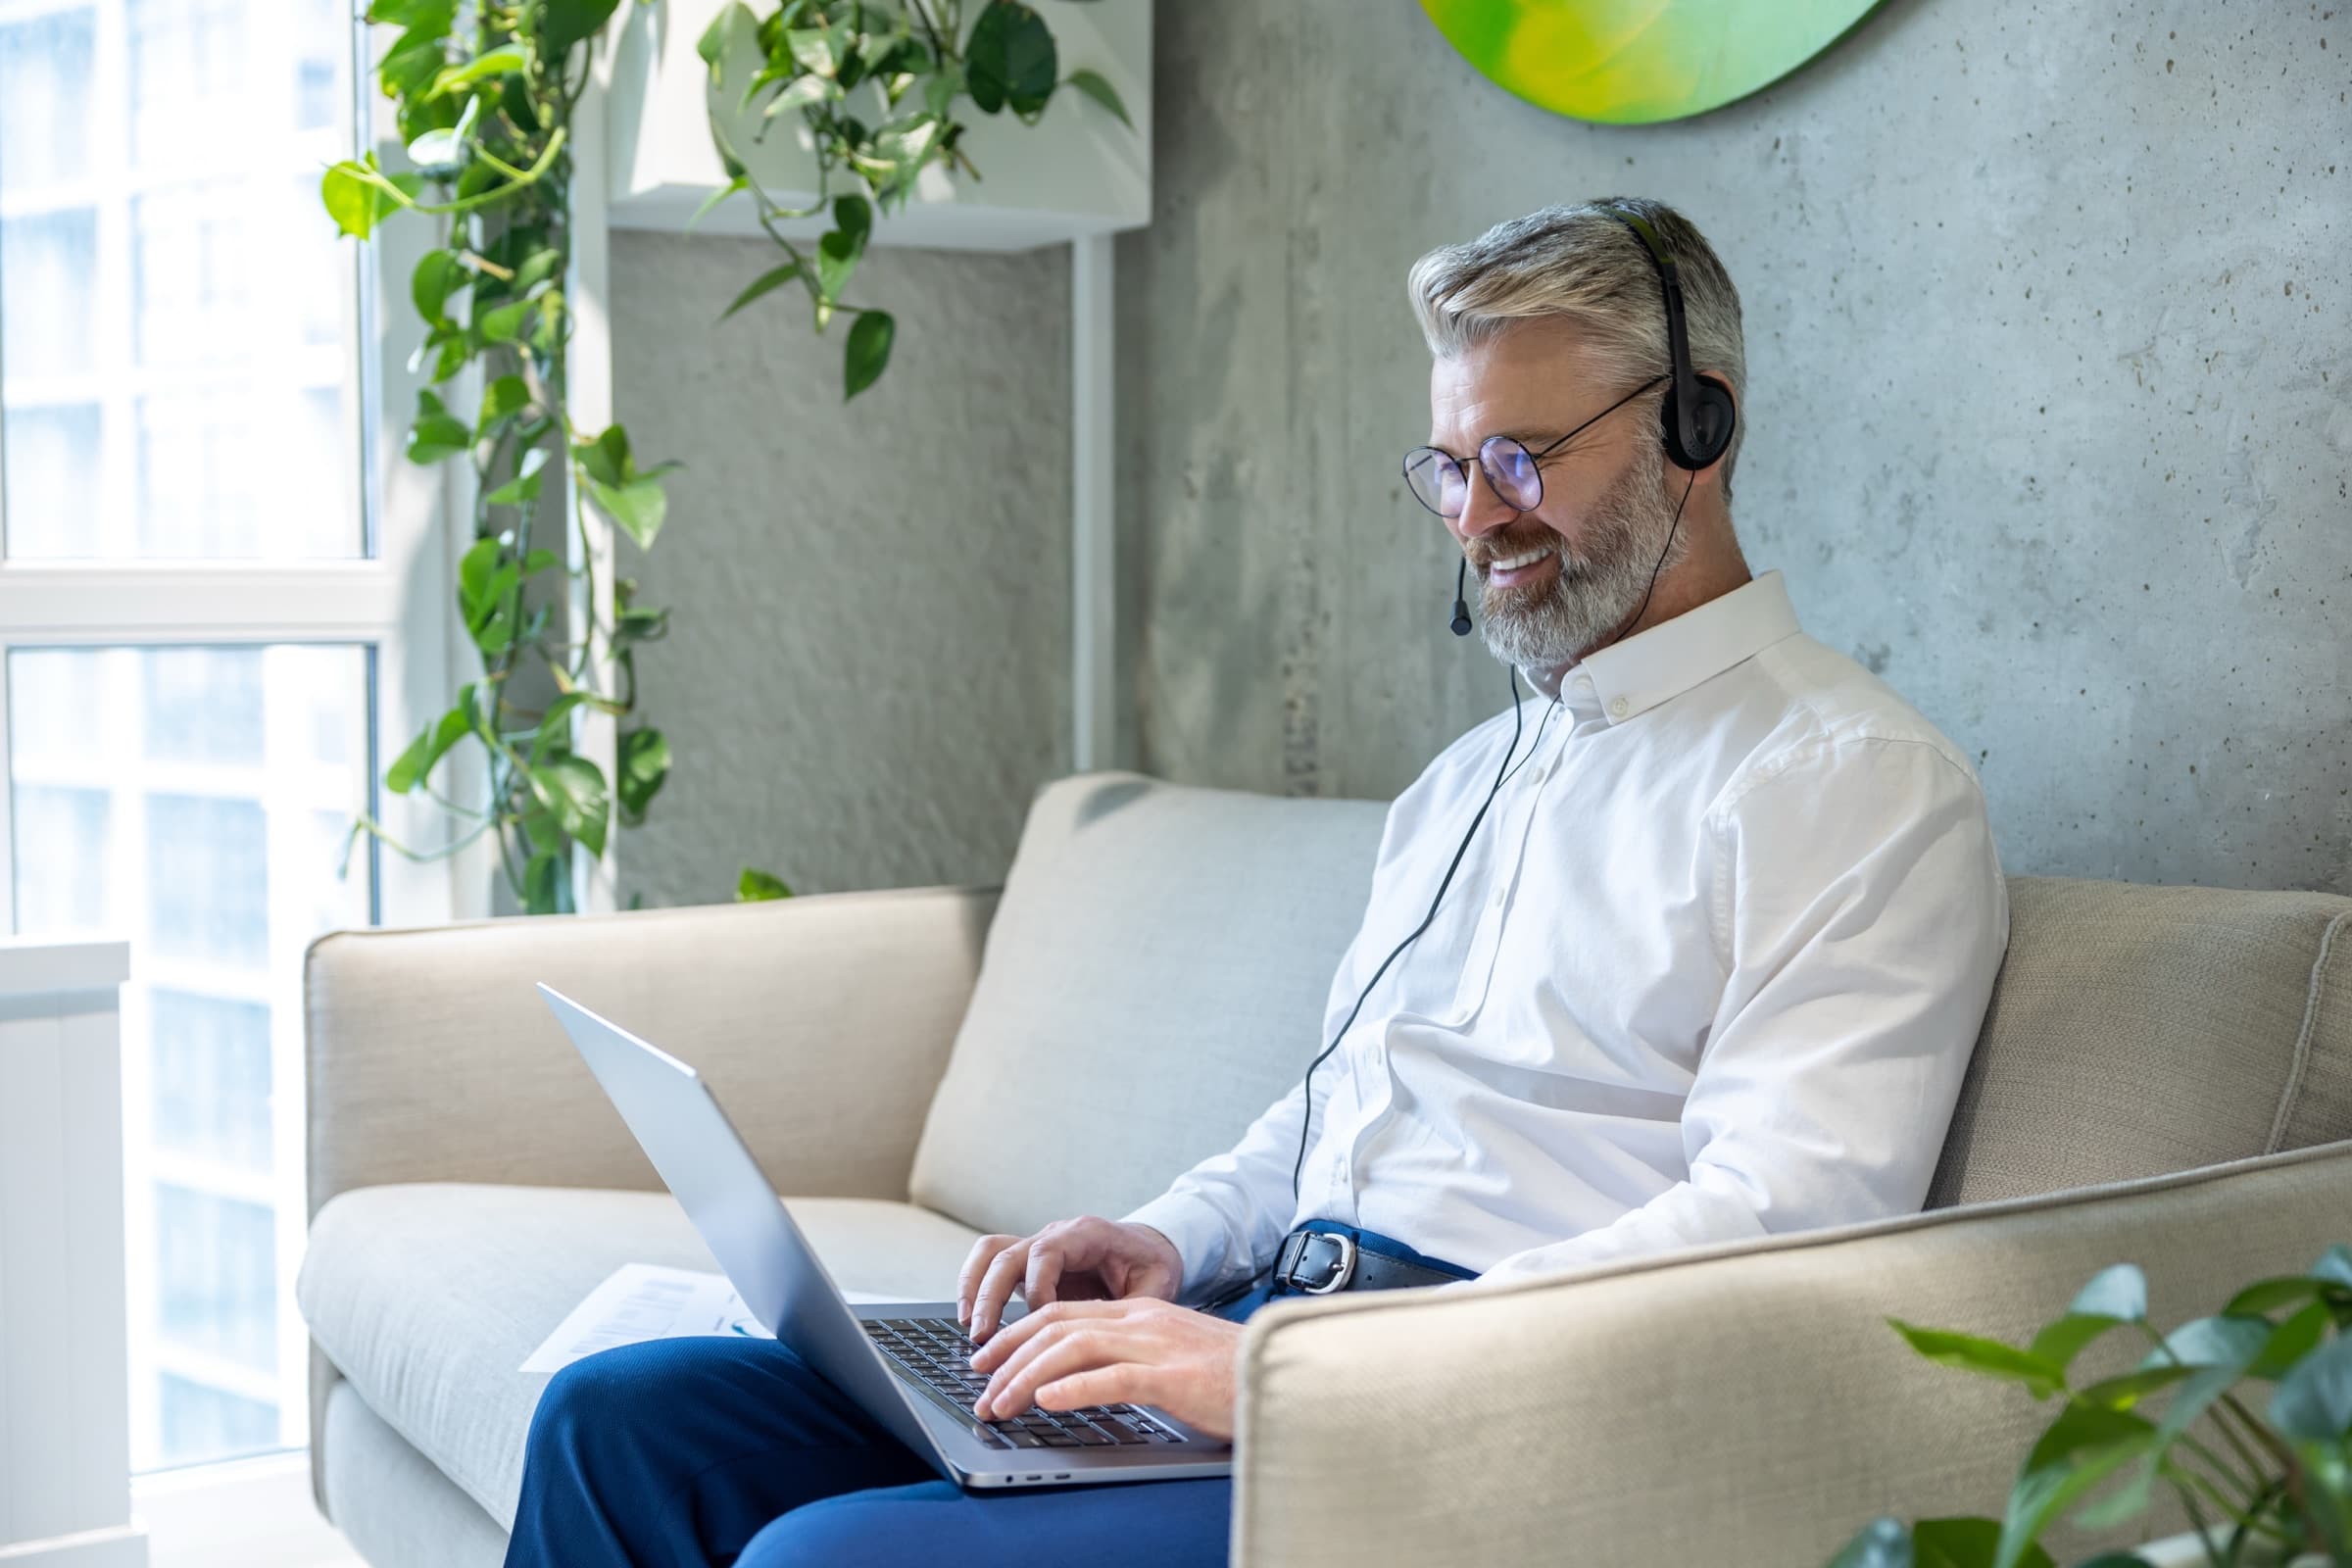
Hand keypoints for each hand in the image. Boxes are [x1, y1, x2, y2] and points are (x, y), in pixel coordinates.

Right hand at [957, 1216, 1183, 1340]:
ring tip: (970, 1328)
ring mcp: (1039, 1247)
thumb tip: (1106, 1342)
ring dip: (974, 1288)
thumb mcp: (1156, 1286)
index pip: (1046, 1254)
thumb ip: (1132, 1309)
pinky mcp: (1029, 1265)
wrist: (1150, 1250)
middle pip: (1009, 1253)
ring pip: (991, 1253)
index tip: (1041, 1323)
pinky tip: (972, 1321)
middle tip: (983, 1335)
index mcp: (1087, 1235)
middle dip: (991, 1295)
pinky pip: (991, 1263)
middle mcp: (1056, 1236)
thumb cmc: (1153, 1266)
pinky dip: (975, 1287)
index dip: (1037, 1290)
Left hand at [966, 1297, 1245, 1440]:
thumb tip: (1075, 1381)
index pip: (1063, 1313)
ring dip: (1028, 1377)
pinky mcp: (1174, 1376)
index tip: (986, 1358)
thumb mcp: (1172, 1359)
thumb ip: (1130, 1360)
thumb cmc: (1232, 1376)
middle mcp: (1142, 1320)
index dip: (1017, 1333)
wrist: (1289, 1374)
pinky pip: (1114, 1377)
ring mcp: (1158, 1345)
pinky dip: (1075, 1387)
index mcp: (1140, 1313)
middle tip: (978, 1385)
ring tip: (1001, 1403)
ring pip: (1073, 1348)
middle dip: (1008, 1355)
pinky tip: (1049, 1402)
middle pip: (1057, 1325)